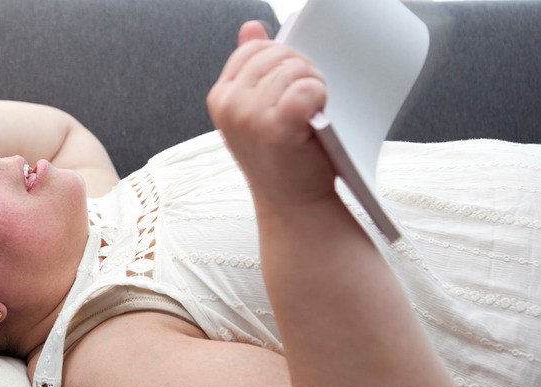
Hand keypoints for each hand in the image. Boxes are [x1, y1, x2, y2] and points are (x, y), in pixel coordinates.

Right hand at [207, 21, 333, 210]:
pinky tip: (317, 115)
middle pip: (277, 53)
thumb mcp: (257, 111)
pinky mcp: (276, 128)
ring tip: (313, 111)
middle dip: (302, 69)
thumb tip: (251, 27)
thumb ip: (252, 68)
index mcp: (221, 96)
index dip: (282, 58)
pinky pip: (306, 87)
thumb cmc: (281, 158)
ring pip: (295, 68)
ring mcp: (249, 117)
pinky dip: (320, 96)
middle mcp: (229, 104)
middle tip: (309, 100)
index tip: (291, 85)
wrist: (294, 205)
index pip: (254, 48)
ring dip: (315, 84)